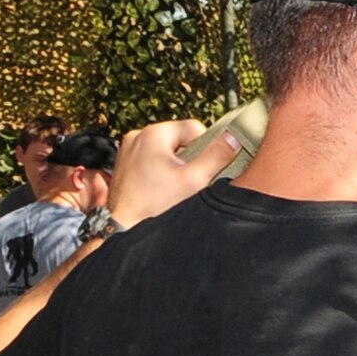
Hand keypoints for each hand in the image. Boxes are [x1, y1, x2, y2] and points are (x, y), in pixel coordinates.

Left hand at [107, 120, 240, 229]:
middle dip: (189, 158)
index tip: (203, 170)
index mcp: (153, 133)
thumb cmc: (157, 205)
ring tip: (173, 188)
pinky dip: (160, 172)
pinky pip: (151, 160)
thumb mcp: (195, 180)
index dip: (206, 148)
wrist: (124, 227)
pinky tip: (161, 190)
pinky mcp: (123, 164)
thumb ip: (217, 156)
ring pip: (165, 151)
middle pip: (179, 139)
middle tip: (188, 183)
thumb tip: (233, 138)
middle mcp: (137, 136)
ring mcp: (127, 150)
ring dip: (175, 166)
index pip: (195, 128)